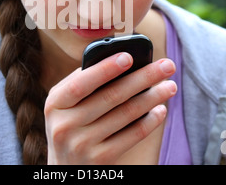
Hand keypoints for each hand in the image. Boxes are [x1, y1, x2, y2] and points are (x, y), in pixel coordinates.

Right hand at [44, 52, 176, 163]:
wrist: (66, 167)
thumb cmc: (70, 123)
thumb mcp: (65, 104)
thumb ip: (82, 82)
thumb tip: (119, 61)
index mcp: (55, 103)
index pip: (81, 83)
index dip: (105, 69)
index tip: (129, 56)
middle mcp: (65, 125)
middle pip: (111, 96)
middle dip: (143, 78)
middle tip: (167, 65)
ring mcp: (82, 145)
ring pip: (126, 114)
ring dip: (152, 97)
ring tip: (170, 86)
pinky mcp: (101, 160)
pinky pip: (132, 136)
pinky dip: (149, 121)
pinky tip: (161, 110)